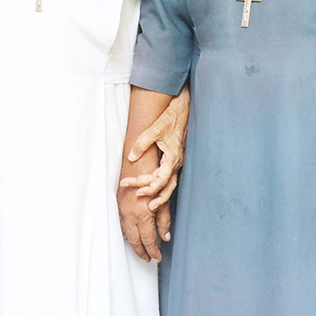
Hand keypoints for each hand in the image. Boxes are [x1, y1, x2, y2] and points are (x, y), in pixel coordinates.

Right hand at [118, 150, 163, 261]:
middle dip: (142, 252)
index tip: (157, 257)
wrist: (137, 164)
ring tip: (140, 251)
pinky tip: (131, 236)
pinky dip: (127, 233)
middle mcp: (131, 215)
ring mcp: (123, 210)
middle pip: (135, 240)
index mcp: (143, 215)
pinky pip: (121, 225)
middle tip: (148, 259)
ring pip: (127, 234)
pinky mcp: (118, 205)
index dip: (153, 251)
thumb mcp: (163, 200)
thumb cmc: (153, 179)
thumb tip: (165, 237)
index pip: (148, 240)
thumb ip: (164, 220)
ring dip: (134, 244)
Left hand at [119, 86, 188, 217]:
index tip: (132, 188)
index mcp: (172, 158)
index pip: (160, 180)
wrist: (183, 109)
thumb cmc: (171, 119)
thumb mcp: (154, 129)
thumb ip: (142, 144)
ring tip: (150, 205)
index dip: (146, 187)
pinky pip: (169, 177)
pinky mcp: (175, 159)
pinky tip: (154, 188)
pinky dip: (162, 185)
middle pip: (164, 186)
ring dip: (159, 195)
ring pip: (169, 185)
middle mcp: (176, 163)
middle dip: (150, 193)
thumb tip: (131, 157)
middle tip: (135, 196)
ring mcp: (177, 162)